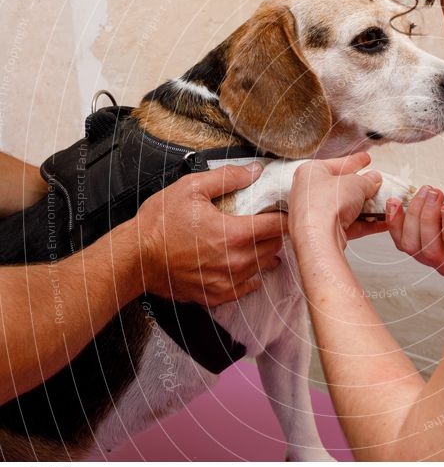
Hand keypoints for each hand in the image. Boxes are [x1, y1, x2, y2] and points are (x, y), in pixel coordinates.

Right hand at [136, 163, 286, 305]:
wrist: (135, 259)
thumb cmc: (159, 224)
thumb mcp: (191, 188)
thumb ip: (228, 177)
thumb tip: (255, 171)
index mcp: (235, 234)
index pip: (279, 226)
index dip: (285, 215)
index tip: (284, 209)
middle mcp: (237, 261)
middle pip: (275, 246)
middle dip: (276, 233)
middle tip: (268, 222)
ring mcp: (228, 282)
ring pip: (264, 266)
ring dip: (265, 253)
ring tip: (257, 241)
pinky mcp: (217, 295)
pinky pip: (247, 287)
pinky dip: (250, 275)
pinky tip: (243, 264)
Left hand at [289, 153, 382, 246]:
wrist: (319, 238)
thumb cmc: (326, 204)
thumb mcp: (355, 183)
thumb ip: (367, 180)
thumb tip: (373, 179)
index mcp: (310, 172)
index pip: (336, 163)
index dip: (354, 161)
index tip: (365, 159)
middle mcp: (308, 193)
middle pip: (340, 187)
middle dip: (361, 187)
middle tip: (376, 182)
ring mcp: (315, 215)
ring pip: (345, 208)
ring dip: (365, 206)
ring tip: (382, 202)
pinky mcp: (323, 233)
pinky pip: (348, 225)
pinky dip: (365, 223)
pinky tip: (381, 221)